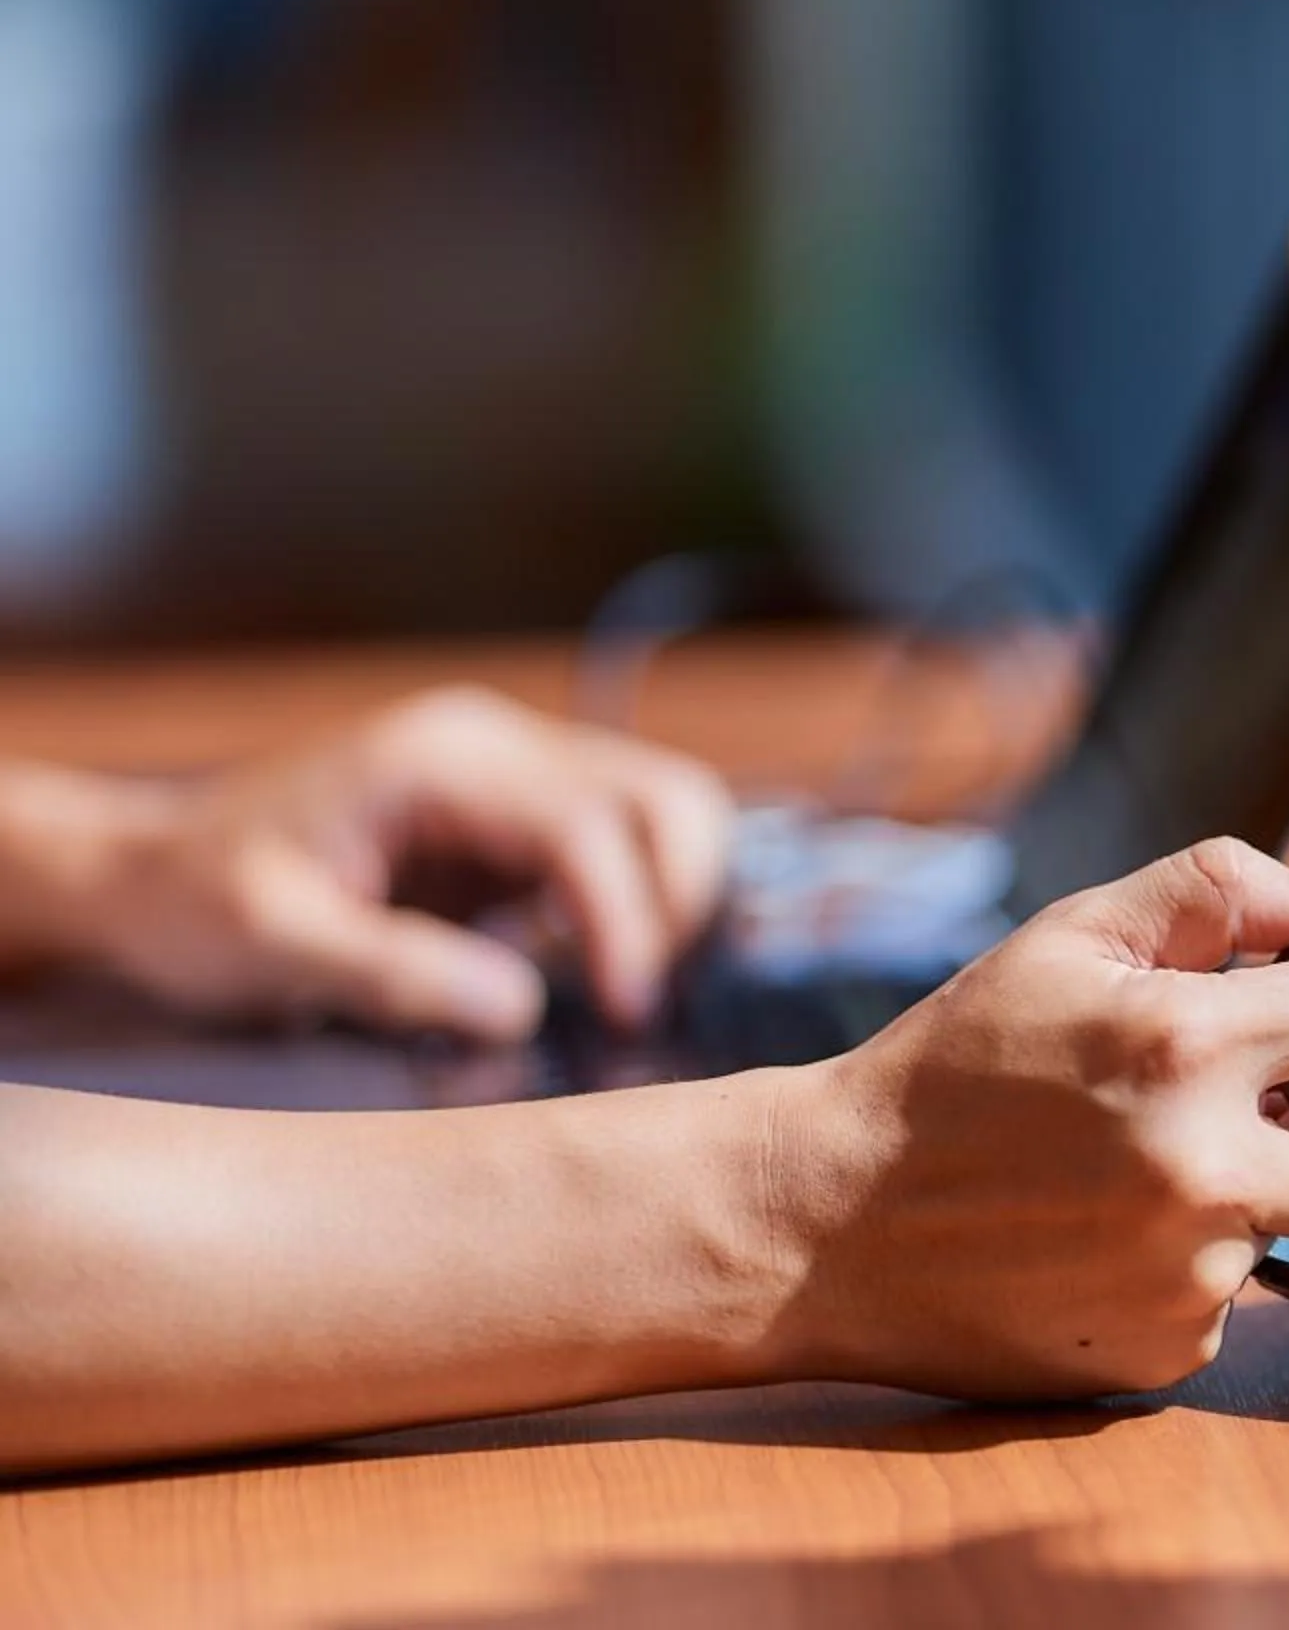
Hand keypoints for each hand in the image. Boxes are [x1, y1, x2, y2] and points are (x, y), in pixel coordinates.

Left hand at [35, 687, 733, 1042]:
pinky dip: (636, 904)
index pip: (584, 824)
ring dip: (671, 898)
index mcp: (439, 760)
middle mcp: (494, 745)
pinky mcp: (514, 819)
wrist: (143, 873)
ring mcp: (511, 775)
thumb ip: (394, 973)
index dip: (623, 918)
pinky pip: (619, 845)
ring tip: (624, 989)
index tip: (624, 1009)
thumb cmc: (193, 904)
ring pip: (660, 810)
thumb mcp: (272, 946)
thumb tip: (519, 1011)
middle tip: (637, 1001)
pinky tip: (590, 973)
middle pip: (659, 795)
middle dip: (677, 899)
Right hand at [763, 838, 1288, 1398]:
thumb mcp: (1072, 939)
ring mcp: (1189, 1278)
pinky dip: (1185, 1273)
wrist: (828, 1219)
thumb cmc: (958, 1062)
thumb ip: (1221, 894)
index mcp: (1192, 1046)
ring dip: (1247, 1206)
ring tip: (1136, 1176)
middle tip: (1230, 1116)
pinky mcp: (1165, 1355)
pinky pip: (1231, 1304)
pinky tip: (1097, 1244)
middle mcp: (1208, 1173)